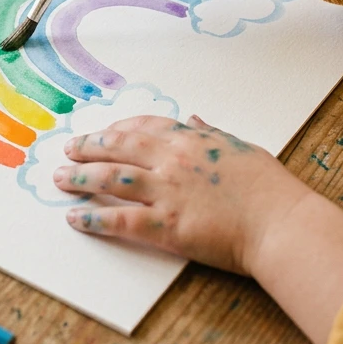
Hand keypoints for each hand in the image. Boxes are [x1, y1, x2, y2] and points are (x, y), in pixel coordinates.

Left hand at [54, 114, 313, 275]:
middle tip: (68, 149)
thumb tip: (196, 118)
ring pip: (110, 178)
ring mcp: (167, 191)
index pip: (144, 126)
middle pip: (119, 147)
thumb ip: (213, 133)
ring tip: (60, 178)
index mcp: (192, 139)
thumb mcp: (242, 148)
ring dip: (80, 177)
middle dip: (89, 146)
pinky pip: (120, 220)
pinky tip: (75, 218)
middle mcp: (173, 159)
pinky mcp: (166, 224)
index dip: (118, 129)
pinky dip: (93, 219)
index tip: (103, 133)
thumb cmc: (270, 190)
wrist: (282, 223)